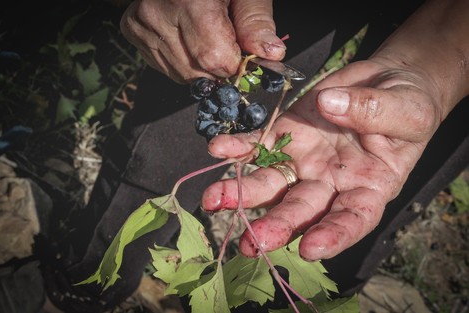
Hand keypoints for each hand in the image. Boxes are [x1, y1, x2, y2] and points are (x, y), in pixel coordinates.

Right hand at [120, 0, 285, 82]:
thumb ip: (256, 22)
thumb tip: (272, 54)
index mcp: (189, 0)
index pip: (214, 58)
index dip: (234, 62)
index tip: (241, 51)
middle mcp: (156, 11)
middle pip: (196, 70)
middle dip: (219, 67)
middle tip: (225, 41)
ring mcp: (140, 23)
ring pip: (180, 74)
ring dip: (201, 66)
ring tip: (204, 34)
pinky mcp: (131, 29)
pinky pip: (165, 67)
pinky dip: (183, 61)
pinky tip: (187, 37)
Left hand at [201, 58, 442, 259]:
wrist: (384, 82)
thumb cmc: (407, 104)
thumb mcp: (408, 108)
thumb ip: (375, 111)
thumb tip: (331, 106)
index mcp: (368, 187)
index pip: (352, 219)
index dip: (332, 236)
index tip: (309, 248)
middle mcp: (331, 182)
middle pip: (301, 209)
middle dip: (276, 226)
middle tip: (250, 242)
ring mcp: (304, 161)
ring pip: (271, 183)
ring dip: (242, 192)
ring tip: (213, 199)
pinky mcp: (284, 135)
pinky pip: (258, 144)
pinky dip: (238, 147)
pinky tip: (219, 148)